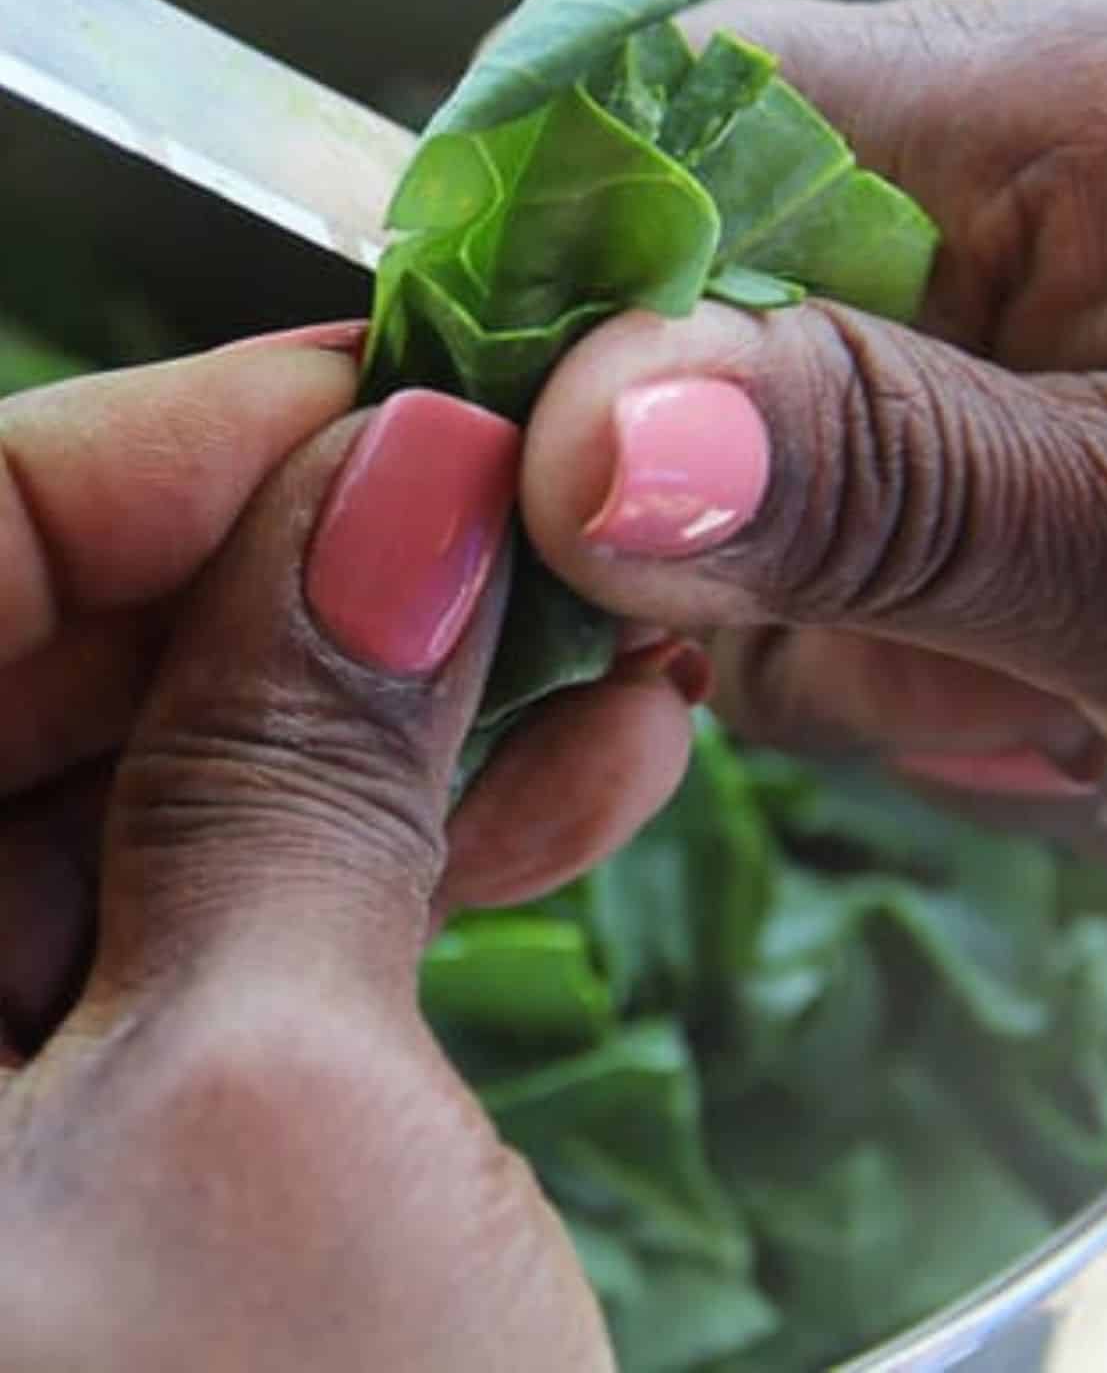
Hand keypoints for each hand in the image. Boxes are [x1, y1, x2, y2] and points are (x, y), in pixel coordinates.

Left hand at [0, 334, 703, 1367]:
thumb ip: (305, 759)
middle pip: (25, 691)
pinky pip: (185, 942)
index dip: (153, 460)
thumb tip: (401, 478)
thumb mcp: (274, 1118)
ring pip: (129, 811)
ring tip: (593, 652)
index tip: (390, 390)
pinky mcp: (52, 1172)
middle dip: (293, 588)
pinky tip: (558, 780)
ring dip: (369, 722)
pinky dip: (361, 862)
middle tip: (516, 508)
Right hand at [521, 0, 1106, 882]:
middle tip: (888, 664)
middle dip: (728, 519)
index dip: (553, 293)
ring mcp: (1014, 281)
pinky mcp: (1018, 395)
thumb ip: (880, 482)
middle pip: (689, 299)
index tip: (525, 510)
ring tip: (1013, 696)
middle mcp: (1014, 149)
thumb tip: (567, 443)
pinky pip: (835, 497)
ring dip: (826, 611)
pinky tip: (1014, 690)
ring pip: (746, 436)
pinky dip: (879, 631)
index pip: (672, 108)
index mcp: (1059, 96)